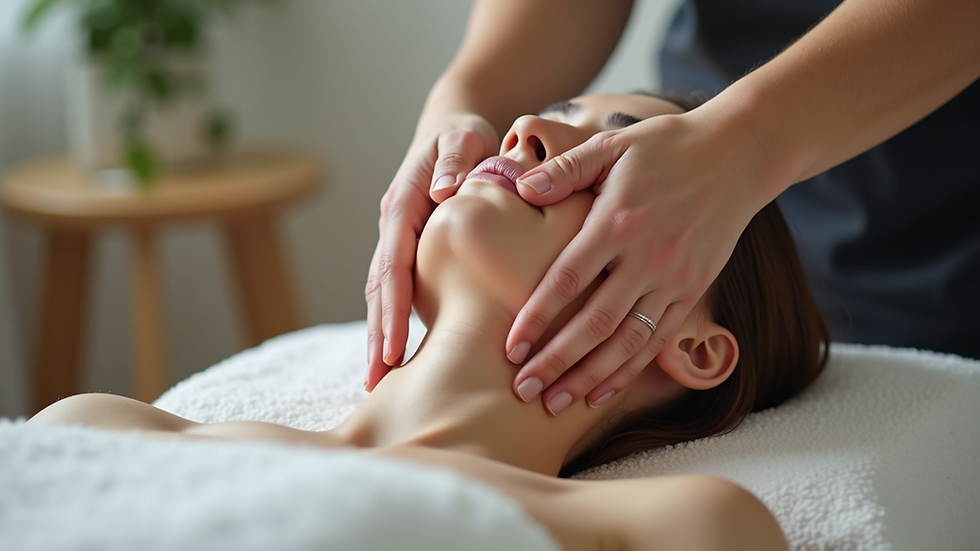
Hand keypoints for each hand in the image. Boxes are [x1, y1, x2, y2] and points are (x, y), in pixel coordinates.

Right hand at [365, 113, 497, 390]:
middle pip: (380, 287)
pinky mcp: (408, 250)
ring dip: (380, 335)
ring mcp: (396, 240)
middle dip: (377, 335)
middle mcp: (392, 226)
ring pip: (383, 293)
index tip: (393, 347)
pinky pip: (397, 289)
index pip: (393, 263)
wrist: (453, 129)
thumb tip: (443, 191)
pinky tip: (399, 355)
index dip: (392, 307)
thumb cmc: (466, 135)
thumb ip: (455, 159)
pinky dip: (393, 321)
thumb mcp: (465, 137)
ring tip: (379, 379)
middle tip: (377, 380)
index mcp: (403, 203)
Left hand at [506, 111, 766, 413]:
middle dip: (557, 361)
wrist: (737, 155)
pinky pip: (657, 339)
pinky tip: (601, 392)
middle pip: (595, 323)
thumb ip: (566, 169)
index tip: (511, 347)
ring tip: (555, 404)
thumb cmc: (664, 148)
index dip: (538, 317)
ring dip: (590, 377)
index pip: (569, 279)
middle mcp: (647, 257)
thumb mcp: (611, 145)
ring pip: (627, 341)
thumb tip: (521, 188)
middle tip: (524, 389)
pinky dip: (629, 369)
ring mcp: (674, 278)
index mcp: (619, 221)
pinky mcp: (693, 289)